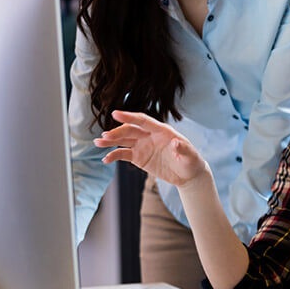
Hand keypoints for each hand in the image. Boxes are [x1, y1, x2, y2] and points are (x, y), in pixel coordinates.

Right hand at [94, 110, 208, 187]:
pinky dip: (114, 156)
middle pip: (130, 130)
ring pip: (124, 140)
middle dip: (117, 132)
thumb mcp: (190, 156)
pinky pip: (123, 154)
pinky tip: (106, 159)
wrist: (188, 175)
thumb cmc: (191, 162)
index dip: (129, 117)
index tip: (115, 113)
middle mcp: (150, 136)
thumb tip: (176, 143)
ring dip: (111, 141)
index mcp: (162, 131)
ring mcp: (143, 146)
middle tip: (104, 137)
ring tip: (98, 143)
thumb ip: (183, 149)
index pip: (143, 121)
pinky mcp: (139, 157)